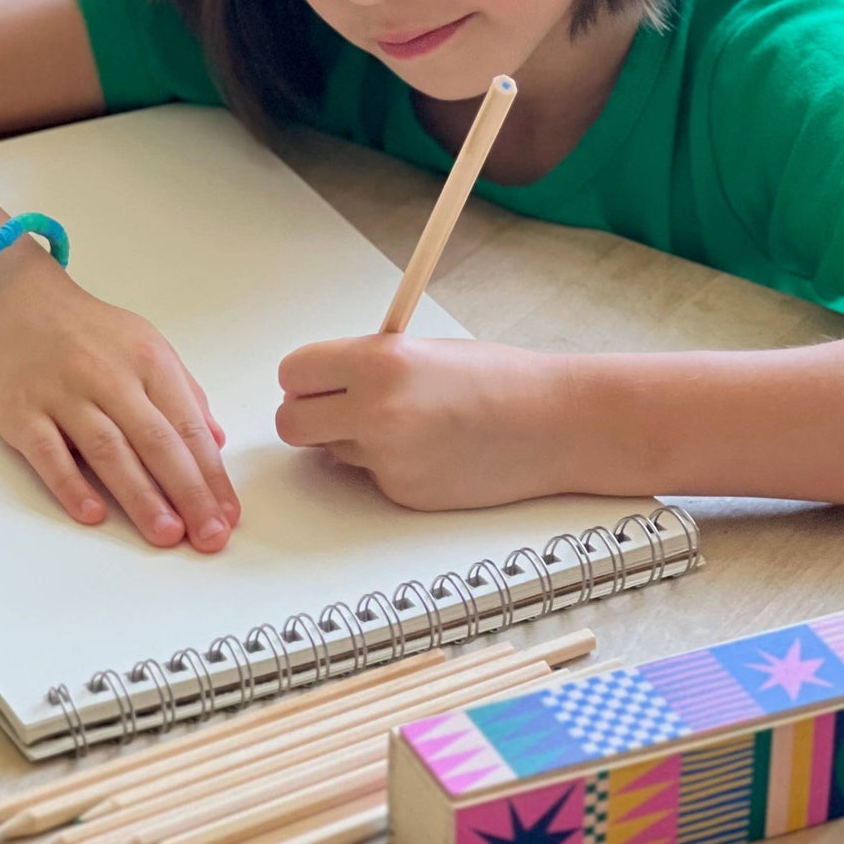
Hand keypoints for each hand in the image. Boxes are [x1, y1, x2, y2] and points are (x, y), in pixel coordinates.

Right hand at [0, 235, 239, 549]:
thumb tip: (215, 443)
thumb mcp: (147, 346)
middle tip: (209, 536)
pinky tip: (93, 514)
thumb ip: (183, 394)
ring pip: (108, 450)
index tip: (228, 514)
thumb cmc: (89, 332)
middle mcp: (110, 377)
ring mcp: (64, 395)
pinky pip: (49, 453)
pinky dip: (71, 484)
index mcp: (149, 361)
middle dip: (188, 492)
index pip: (188, 426)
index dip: (211, 474)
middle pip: (156, 442)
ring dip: (140, 496)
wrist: (16, 301)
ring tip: (166, 534)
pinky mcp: (22, 412)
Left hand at [274, 335, 581, 509]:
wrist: (552, 423)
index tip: (317, 380)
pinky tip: (433, 450)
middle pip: (291, 423)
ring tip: (409, 424)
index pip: (293, 373)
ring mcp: (389, 458)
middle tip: (336, 409)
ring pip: (331, 452)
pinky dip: (390, 466)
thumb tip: (315, 388)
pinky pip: (370, 477)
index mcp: (378, 362)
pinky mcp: (403, 494)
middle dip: (307, 416)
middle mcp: (376, 411)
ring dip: (352, 441)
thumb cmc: (495, 378)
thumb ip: (364, 367)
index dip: (303, 378)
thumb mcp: (421, 350)